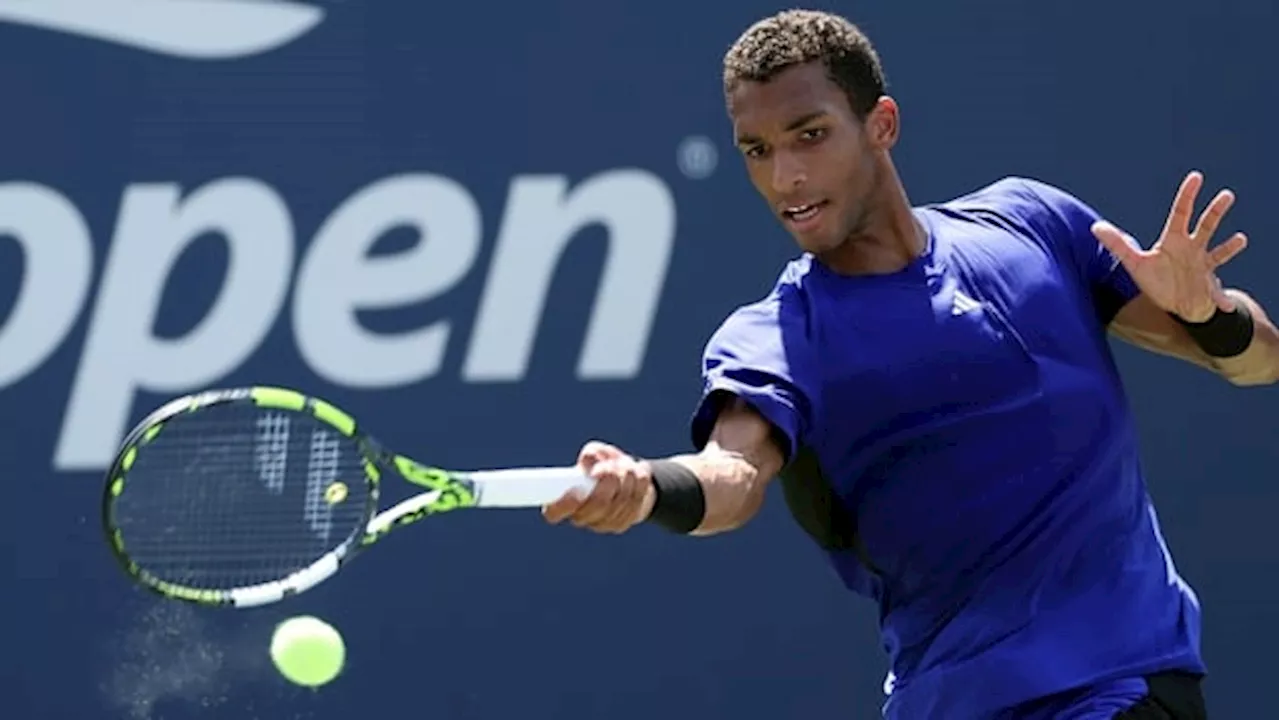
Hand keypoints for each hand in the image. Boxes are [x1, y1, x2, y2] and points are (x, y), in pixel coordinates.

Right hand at [542, 441, 654, 533]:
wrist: (627, 481)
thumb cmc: (604, 466)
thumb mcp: (597, 454)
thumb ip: (592, 454)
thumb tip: (590, 461)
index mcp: (564, 502)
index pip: (553, 512)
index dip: (563, 505)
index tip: (575, 490)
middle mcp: (580, 517)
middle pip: (596, 506)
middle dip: (607, 482)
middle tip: (610, 467)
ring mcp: (602, 524)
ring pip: (618, 502)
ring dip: (624, 478)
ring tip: (624, 466)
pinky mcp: (621, 524)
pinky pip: (634, 502)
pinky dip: (638, 484)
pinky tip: (635, 476)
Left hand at [1091, 171, 1248, 321]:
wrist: (1176, 304)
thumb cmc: (1157, 280)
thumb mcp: (1135, 263)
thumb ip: (1117, 245)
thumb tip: (1095, 227)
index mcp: (1174, 240)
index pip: (1181, 212)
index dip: (1187, 195)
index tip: (1196, 177)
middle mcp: (1191, 248)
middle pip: (1205, 225)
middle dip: (1215, 211)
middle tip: (1227, 195)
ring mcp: (1203, 265)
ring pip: (1219, 250)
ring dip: (1229, 246)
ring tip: (1241, 239)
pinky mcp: (1208, 286)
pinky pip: (1218, 291)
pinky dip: (1222, 299)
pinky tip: (1227, 305)